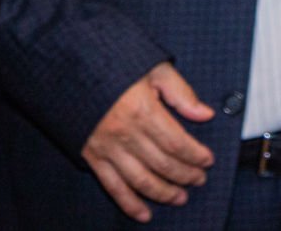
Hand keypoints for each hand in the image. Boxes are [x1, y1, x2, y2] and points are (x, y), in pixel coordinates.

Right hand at [81, 62, 215, 222]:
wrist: (72, 69)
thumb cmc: (117, 66)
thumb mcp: (154, 69)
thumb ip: (181, 93)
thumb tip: (205, 114)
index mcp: (143, 110)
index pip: (176, 142)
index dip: (195, 155)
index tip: (208, 160)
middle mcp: (125, 134)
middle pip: (162, 163)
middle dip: (184, 175)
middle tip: (199, 180)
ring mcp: (107, 148)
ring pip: (140, 180)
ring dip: (163, 193)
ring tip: (180, 198)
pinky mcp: (92, 157)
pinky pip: (112, 187)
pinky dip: (129, 203)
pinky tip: (144, 214)